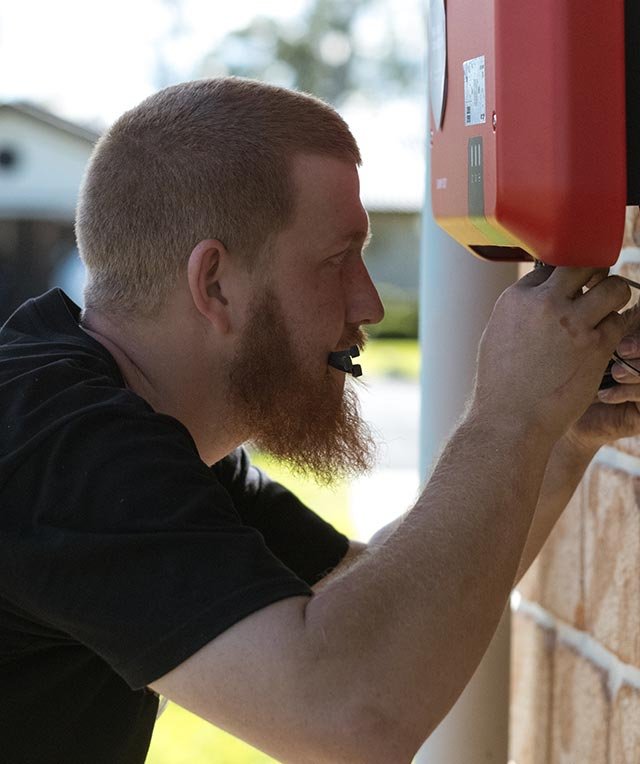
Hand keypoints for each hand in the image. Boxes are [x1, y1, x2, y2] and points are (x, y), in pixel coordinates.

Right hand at [472, 266, 631, 443]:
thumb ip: (521, 311)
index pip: (551, 267)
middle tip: (594, 292)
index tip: (566, 293)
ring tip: (608, 310)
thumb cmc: (500, 383)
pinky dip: (616, 328)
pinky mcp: (596, 346)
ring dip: (614, 295)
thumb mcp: (498, 335)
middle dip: (593, 276)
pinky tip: (605, 340)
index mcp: (517, 298)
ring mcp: (573, 323)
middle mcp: (546, 304)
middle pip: (584, 266)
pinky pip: (620, 321)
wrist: (509, 419)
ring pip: (614, 287)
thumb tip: (537, 297)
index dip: (562, 280)